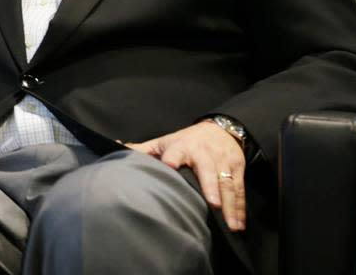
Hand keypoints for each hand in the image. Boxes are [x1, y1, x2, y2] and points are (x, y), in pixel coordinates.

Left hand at [125, 121, 246, 230]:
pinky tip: (239, 224)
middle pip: (207, 170)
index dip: (172, 158)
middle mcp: (203, 154)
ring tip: (231, 225)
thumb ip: (142, 149)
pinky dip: (240, 208)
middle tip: (212, 203)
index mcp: (182, 146)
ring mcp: (222, 162)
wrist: (221, 129)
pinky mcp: (237, 169)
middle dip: (210, 186)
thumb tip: (115, 146)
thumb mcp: (164, 141)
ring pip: (227, 183)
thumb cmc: (186, 140)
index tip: (169, 167)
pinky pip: (239, 190)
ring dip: (230, 205)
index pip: (175, 152)